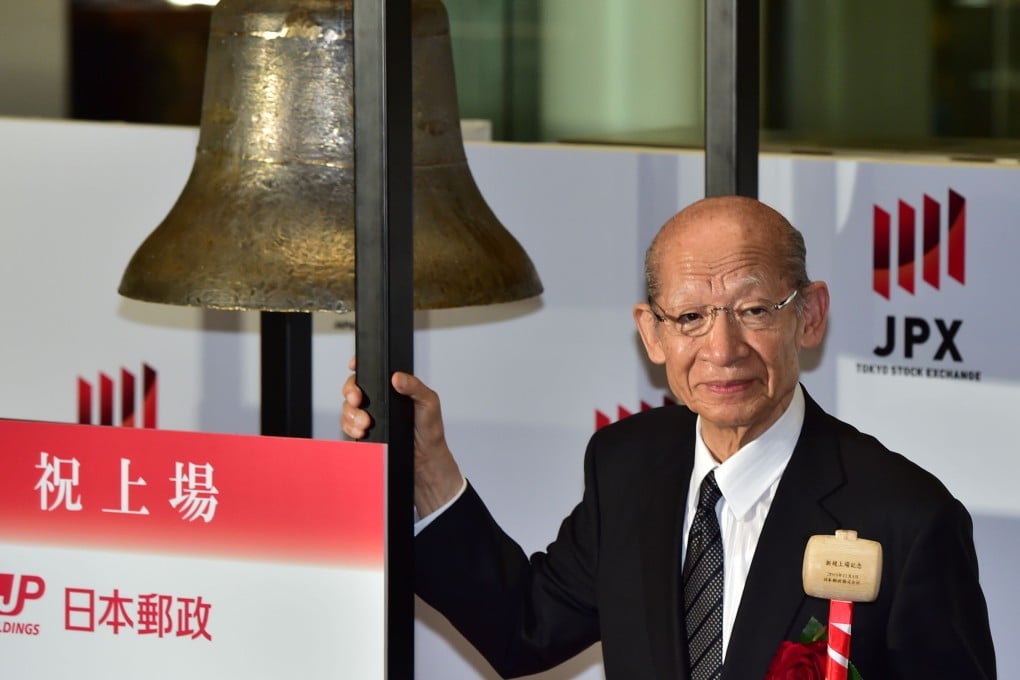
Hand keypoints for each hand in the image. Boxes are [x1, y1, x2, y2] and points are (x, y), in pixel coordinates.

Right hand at [341, 358, 463, 516]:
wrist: (425, 458)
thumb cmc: (430, 429)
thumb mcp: (429, 402)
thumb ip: (415, 387)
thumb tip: (398, 377)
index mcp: (394, 387)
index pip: (372, 371)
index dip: (359, 365)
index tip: (354, 366)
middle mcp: (380, 398)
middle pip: (354, 387)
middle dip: (351, 392)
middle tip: (357, 400)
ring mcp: (370, 414)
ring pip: (348, 406)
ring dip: (351, 414)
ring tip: (365, 423)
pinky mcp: (364, 429)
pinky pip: (347, 424)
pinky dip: (350, 427)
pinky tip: (361, 431)